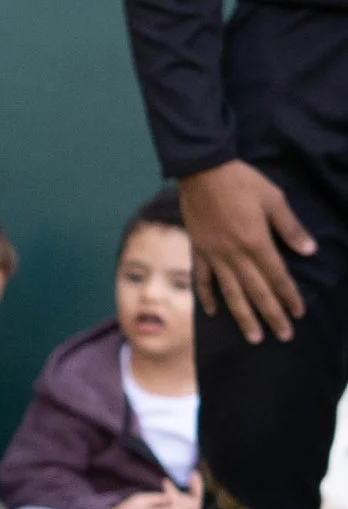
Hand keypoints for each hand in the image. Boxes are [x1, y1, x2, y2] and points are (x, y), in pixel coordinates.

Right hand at [180, 159, 316, 344]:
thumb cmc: (242, 182)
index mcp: (257, 242)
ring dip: (243, 317)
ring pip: (231, 293)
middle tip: (283, 336)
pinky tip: (213, 313)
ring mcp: (215, 255)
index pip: (277, 276)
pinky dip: (207, 297)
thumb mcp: (274, 199)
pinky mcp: (199, 250)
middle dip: (271, 315)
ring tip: (253, 337)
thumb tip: (309, 251)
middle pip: (256, 291)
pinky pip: (203, 279)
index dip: (289, 296)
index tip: (298, 314)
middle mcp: (235, 255)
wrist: (202, 171)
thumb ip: (290, 227)